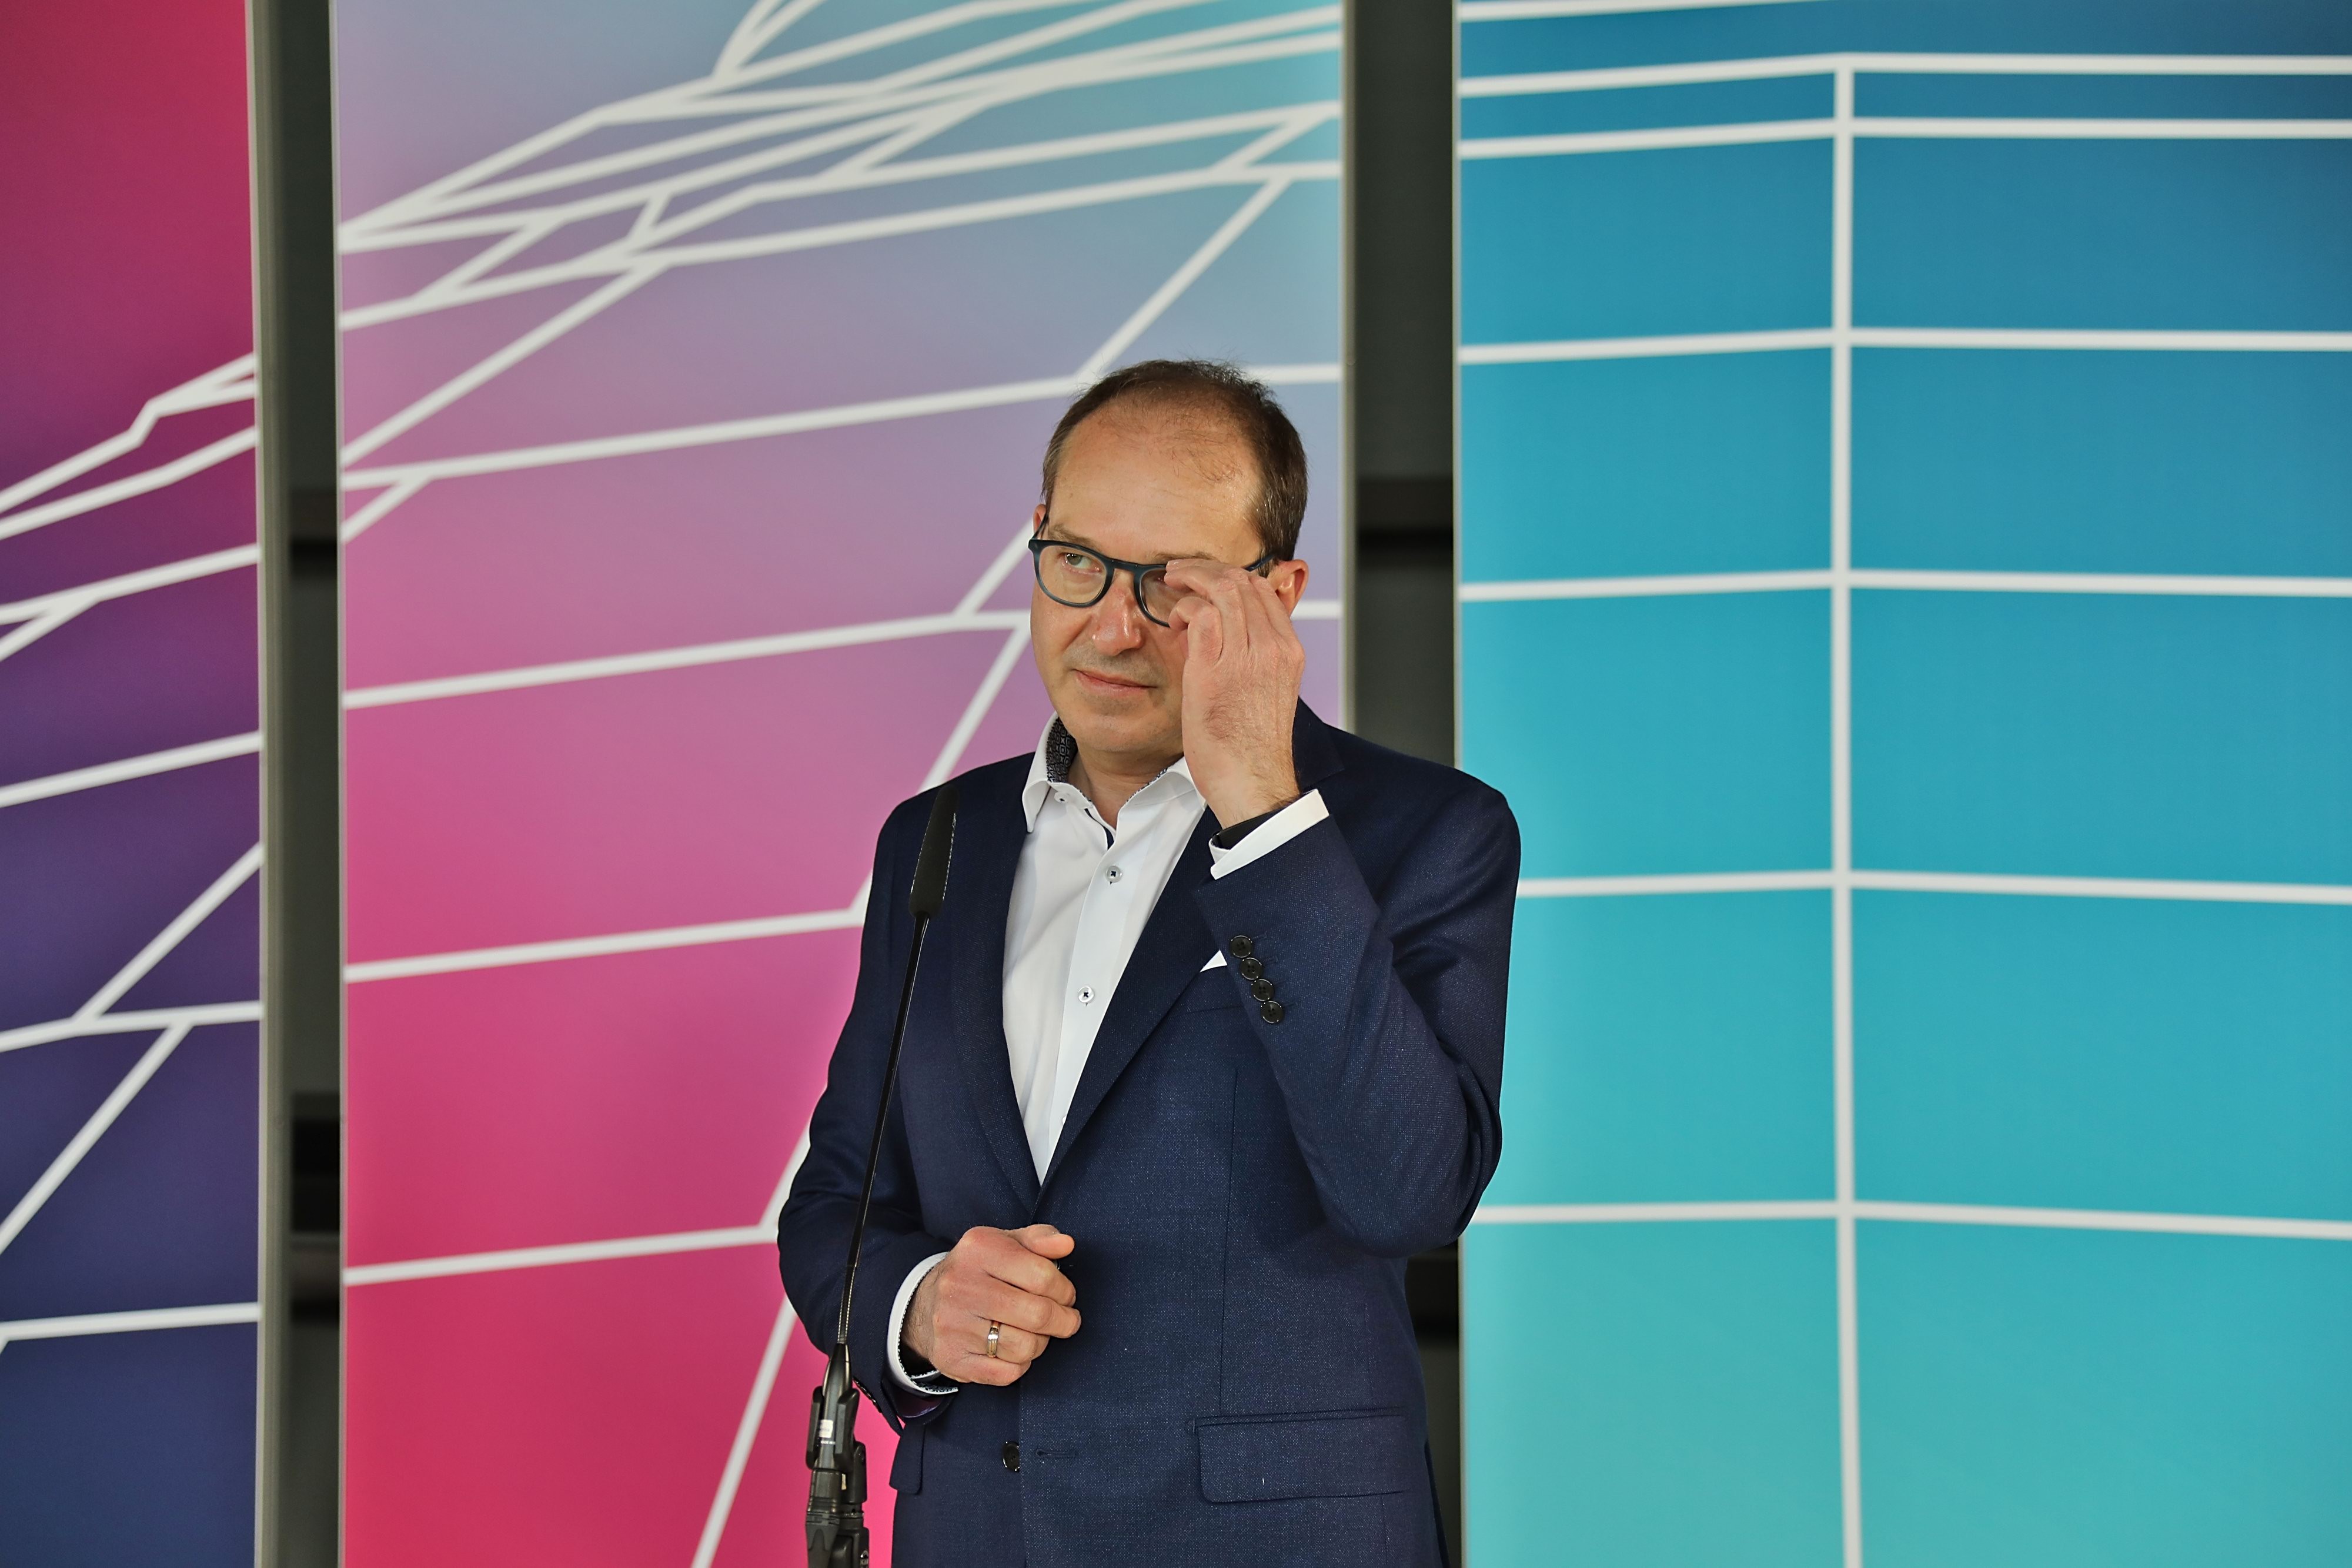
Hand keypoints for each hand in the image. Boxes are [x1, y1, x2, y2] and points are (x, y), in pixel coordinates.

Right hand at [905, 1224, 1079, 1386]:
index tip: (1066, 1295)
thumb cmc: (979, 1273)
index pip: (1042, 1275)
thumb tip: (1066, 1244)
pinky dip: (1020, 1365)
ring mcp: (953, 1325)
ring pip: (1025, 1347)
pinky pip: (1007, 1373)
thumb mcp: (1005, 1244)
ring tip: (1035, 1333)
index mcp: (979, 1249)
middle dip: (1063, 1321)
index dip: (1065, 1290)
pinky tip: (1013, 1349)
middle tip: (1066, 1319)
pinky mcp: (951, 1358)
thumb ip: (1040, 1239)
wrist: (925, 1306)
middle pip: (1037, 1314)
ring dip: (1041, 1343)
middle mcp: (960, 1285)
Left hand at [1161, 558, 1303, 826]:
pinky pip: (1200, 617)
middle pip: (1243, 581)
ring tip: (1172, 583)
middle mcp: (1273, 648)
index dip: (1231, 575)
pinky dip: (1183, 610)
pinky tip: (1174, 622)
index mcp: (1289, 652)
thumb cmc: (1254, 746)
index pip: (1265, 591)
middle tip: (1181, 571)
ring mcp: (1246, 658)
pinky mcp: (1215, 672)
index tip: (1208, 577)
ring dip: (1191, 579)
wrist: (1253, 784)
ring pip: (1222, 590)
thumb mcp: (1269, 691)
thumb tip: (1231, 634)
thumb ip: (1257, 659)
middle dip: (1207, 568)